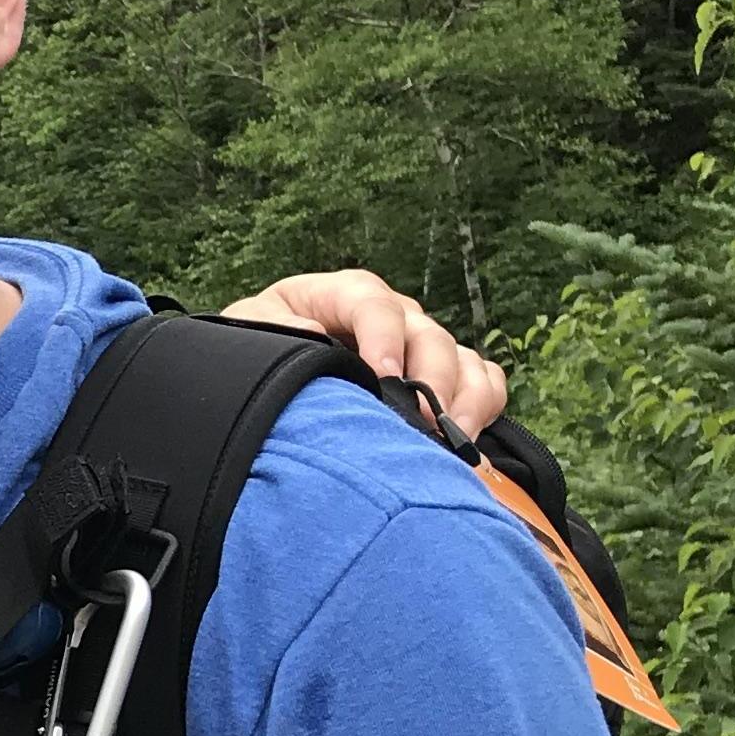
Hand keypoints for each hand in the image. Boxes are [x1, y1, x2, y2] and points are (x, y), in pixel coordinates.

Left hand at [225, 269, 508, 440]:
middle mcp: (393, 315)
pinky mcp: (445, 373)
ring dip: (465, 400)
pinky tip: (466, 440)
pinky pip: (483, 381)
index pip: (374, 304)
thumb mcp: (251, 328)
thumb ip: (274, 329)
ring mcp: (421, 345)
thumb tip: (309, 331)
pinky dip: (483, 407)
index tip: (383, 376)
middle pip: (429, 336)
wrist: (271, 371)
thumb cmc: (263, 343)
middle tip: (423, 424)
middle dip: (431, 380)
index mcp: (344, 295)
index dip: (382, 336)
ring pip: (463, 360)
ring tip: (451, 441)